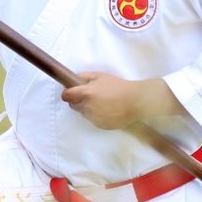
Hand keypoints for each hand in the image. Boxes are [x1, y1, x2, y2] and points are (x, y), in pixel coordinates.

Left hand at [60, 72, 178, 130]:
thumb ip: (84, 77)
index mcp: (86, 94)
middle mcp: (87, 107)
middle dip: (78, 100)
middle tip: (90, 95)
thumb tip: (72, 80)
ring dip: (87, 108)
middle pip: (73, 105)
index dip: (68, 93)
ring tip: (102, 102)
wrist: (135, 101)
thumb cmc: (118, 86)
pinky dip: (96, 115)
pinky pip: (92, 120)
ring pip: (83, 113)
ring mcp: (94, 118)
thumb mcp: (100, 76)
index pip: (66, 96)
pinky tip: (107, 110)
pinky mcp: (100, 125)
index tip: (72, 91)